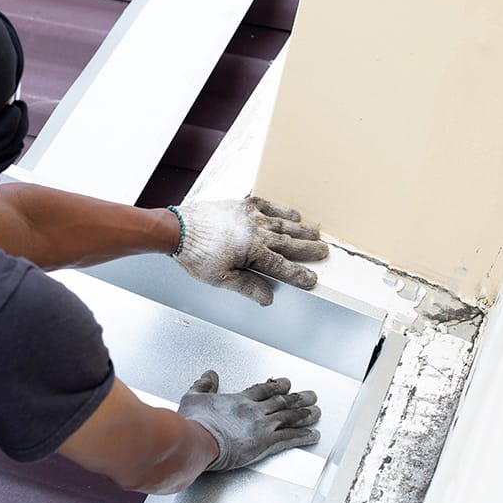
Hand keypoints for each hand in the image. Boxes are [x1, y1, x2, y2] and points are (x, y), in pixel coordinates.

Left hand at [171, 196, 327, 305]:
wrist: (178, 229)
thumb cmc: (196, 255)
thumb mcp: (220, 278)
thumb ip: (246, 286)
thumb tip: (267, 297)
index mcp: (252, 252)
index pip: (282, 267)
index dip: (298, 275)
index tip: (311, 280)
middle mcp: (256, 232)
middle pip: (288, 243)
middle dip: (308, 249)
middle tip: (324, 251)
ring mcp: (250, 216)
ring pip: (282, 224)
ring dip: (300, 229)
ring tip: (316, 232)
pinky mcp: (241, 205)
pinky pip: (267, 206)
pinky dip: (281, 210)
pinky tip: (291, 214)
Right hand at [177, 370, 320, 471]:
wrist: (198, 440)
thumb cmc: (194, 423)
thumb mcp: (193, 398)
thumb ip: (203, 386)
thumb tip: (209, 376)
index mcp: (239, 400)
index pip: (263, 390)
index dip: (277, 386)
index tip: (286, 383)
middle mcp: (254, 411)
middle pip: (281, 401)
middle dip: (298, 398)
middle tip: (310, 395)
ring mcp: (261, 426)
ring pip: (289, 417)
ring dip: (305, 414)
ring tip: (316, 412)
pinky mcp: (265, 443)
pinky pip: (289, 438)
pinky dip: (303, 436)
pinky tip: (313, 435)